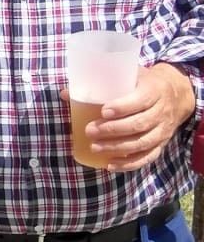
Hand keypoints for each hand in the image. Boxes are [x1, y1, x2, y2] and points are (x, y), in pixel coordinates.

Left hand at [78, 62, 195, 172]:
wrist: (175, 94)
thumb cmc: (142, 83)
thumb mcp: (129, 75)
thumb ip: (101, 83)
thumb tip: (65, 94)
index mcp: (154, 91)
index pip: (141, 100)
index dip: (123, 107)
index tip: (103, 111)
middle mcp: (162, 112)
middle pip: (139, 124)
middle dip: (113, 130)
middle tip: (90, 130)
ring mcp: (163, 130)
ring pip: (142, 142)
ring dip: (117, 148)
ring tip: (94, 147)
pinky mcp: (161, 144)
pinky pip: (148, 157)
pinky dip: (129, 164)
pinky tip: (111, 165)